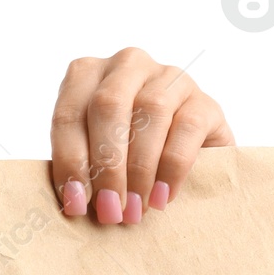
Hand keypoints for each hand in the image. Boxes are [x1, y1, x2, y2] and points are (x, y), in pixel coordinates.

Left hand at [49, 47, 233, 223]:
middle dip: (106, 165)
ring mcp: (169, 76)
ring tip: (136, 208)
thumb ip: (80, 164)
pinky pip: (187, 128)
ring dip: (139, 169)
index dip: (69, 162)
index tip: (75, 203)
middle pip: (107, 107)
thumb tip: (72, 202)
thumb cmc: (126, 152)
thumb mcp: (94, 150)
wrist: (186, 151)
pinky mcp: (204, 100)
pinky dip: (172, 168)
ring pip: (150, 112)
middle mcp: (127, 65)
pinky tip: (162, 196)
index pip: (68, 114)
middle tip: (109, 209)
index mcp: (87, 73)